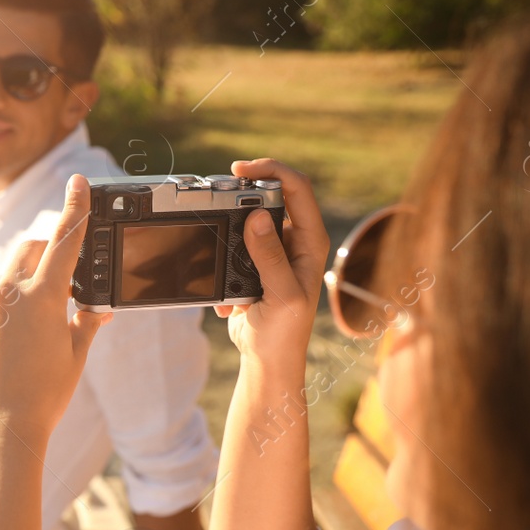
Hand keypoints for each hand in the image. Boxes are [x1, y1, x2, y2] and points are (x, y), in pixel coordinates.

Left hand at [0, 174, 110, 449]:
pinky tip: (22, 340)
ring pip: (10, 273)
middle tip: (67, 281)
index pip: (64, 240)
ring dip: (30, 279)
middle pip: (31, 250)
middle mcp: (9, 293)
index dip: (75, 208)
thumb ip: (86, 322)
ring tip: (46, 317)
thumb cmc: (43, 396)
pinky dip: (12, 304)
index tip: (77, 183)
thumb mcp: (75, 356)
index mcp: (42, 297)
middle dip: (49, 253)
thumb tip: (98, 307)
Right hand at [214, 159, 329, 376]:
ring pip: (247, 219)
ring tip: (221, 254)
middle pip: (270, 196)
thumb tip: (256, 216)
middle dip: (242, 195)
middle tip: (218, 196)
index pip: (297, 189)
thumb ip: (270, 256)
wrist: (268, 359)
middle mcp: (295, 240)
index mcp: (311, 242)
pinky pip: (232, 244)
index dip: (272, 170)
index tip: (240, 170)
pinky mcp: (253, 262)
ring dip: (228, 231)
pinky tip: (228, 293)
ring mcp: (273, 250)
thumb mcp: (281, 295)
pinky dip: (222, 257)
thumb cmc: (284, 333)